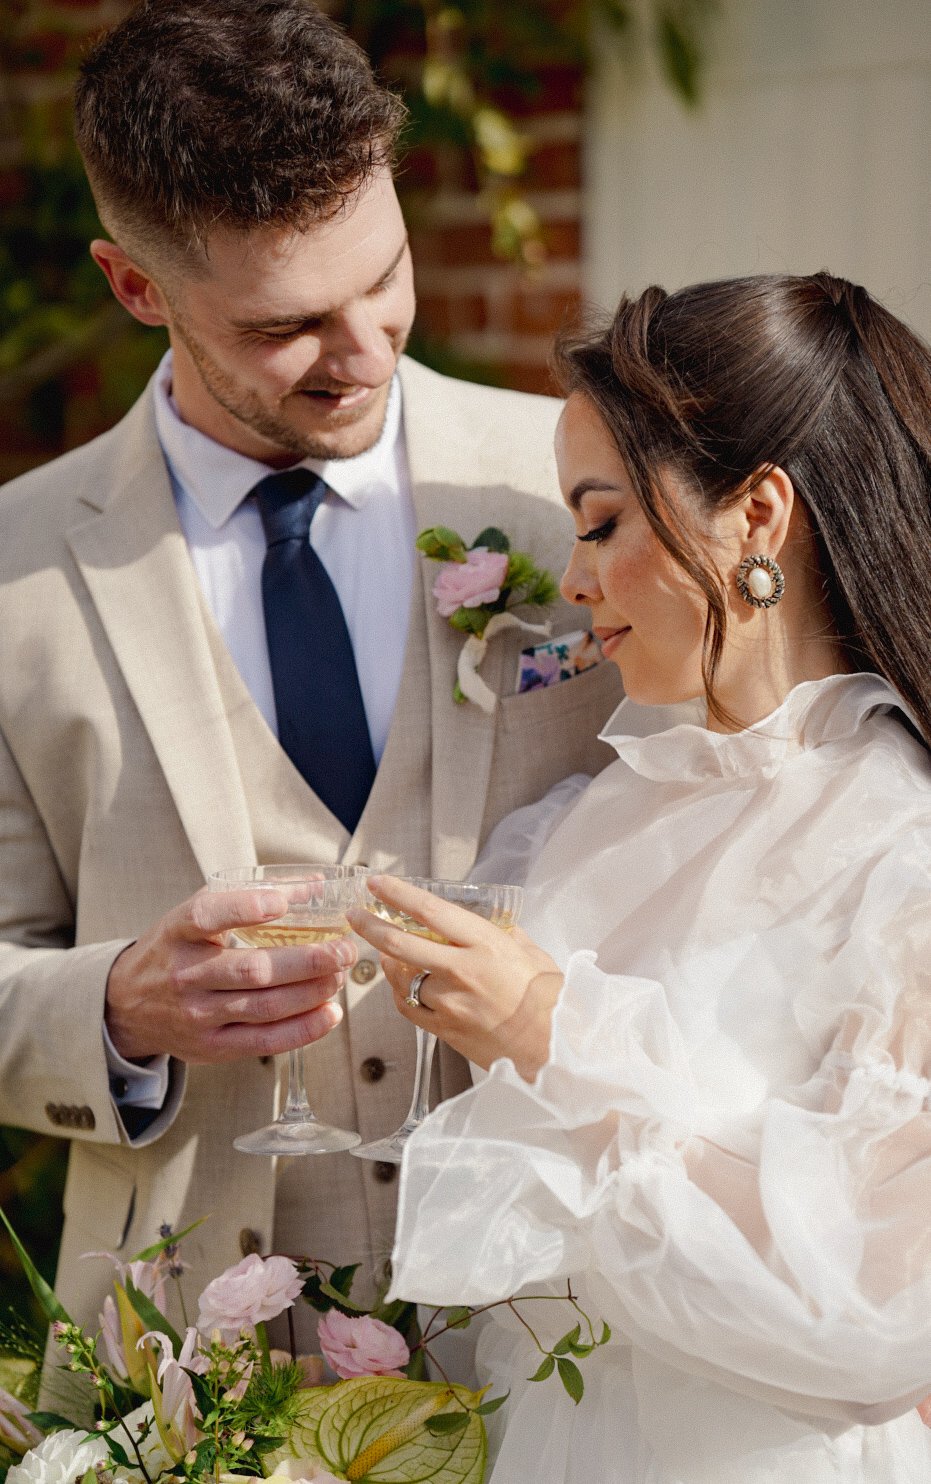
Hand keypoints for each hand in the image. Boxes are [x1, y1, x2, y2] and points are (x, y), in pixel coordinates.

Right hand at [105, 887, 356, 1063]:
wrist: (129, 1005)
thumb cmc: (176, 950)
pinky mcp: (211, 1047)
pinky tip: (330, 1013)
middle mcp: (186, 975)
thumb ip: (249, 896)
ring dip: (312, 992)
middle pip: (251, 970)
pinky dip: (303, 1029)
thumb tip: (313, 885)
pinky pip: (264, 1041)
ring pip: (264, 1007)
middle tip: (344, 949)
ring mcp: (197, 1015)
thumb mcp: (195, 914)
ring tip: (341, 976)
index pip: (206, 916)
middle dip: (307, 960)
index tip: (281, 902)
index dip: (245, 908)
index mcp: (178, 932)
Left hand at [346, 876, 562, 1079]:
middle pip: (401, 943)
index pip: (430, 911)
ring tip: (385, 951)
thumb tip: (489, 922)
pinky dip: (400, 992)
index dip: (397, 894)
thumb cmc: (549, 1000)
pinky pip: (408, 1006)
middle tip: (354, 914)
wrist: (554, 1050)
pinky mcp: (444, 1030)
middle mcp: (461, 971)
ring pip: (400, 976)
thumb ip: (505, 934)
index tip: (376, 883)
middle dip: (371, 925)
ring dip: (388, 962)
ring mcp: (449, 1003)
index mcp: (485, 945)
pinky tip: (400, 984)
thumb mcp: (532, 953)